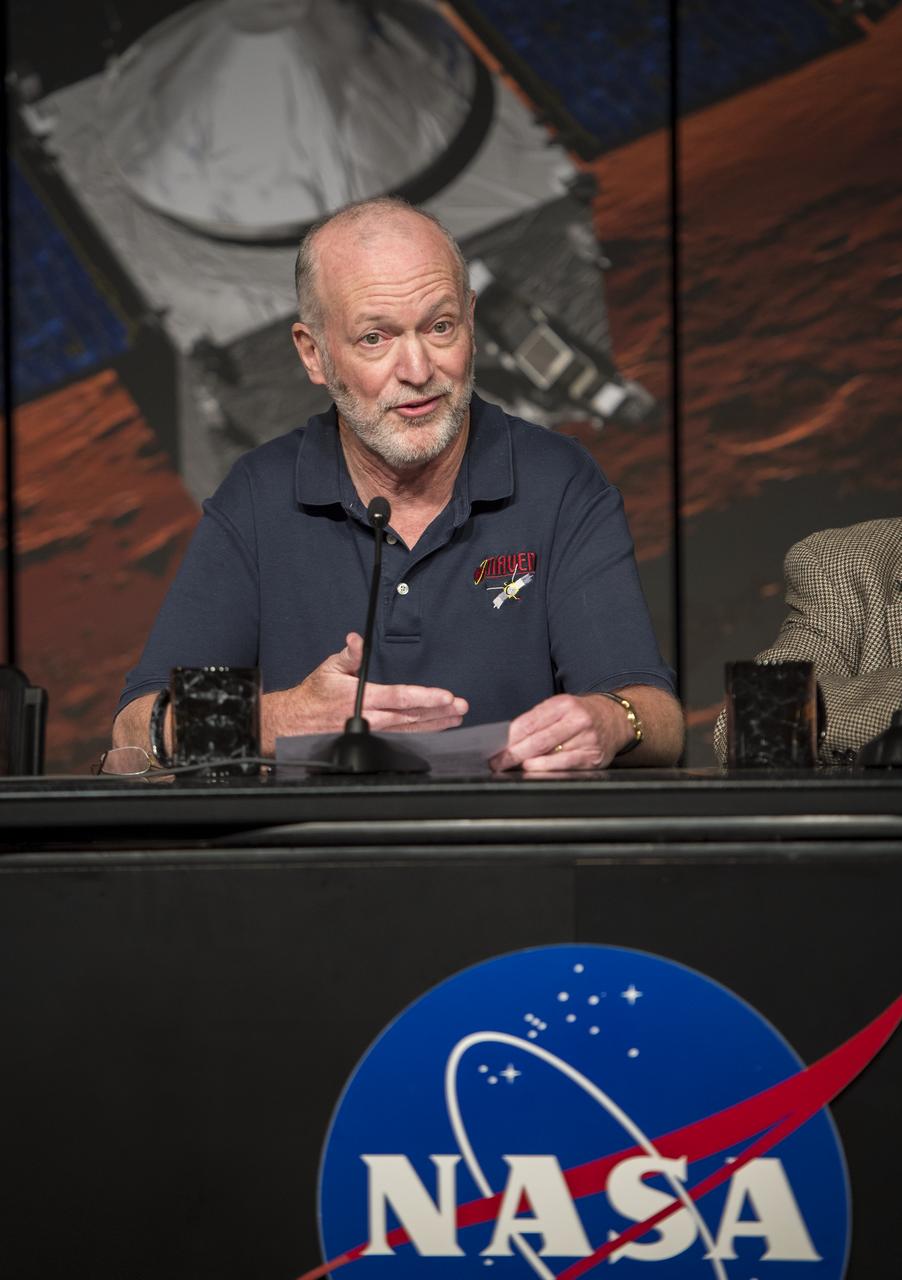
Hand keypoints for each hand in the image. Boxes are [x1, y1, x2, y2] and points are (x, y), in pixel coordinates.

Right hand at [261, 633, 467, 750]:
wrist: (297, 722)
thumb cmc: (315, 694)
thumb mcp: (329, 668)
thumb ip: (349, 654)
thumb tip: (357, 639)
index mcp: (362, 698)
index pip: (400, 698)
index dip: (425, 698)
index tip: (446, 697)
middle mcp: (371, 718)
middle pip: (411, 716)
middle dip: (439, 712)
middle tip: (461, 707)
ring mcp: (373, 732)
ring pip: (410, 729)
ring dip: (435, 724)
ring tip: (455, 718)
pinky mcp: (373, 740)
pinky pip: (401, 737)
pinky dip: (421, 733)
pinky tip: (435, 729)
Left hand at [489, 692, 627, 772]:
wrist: (616, 719)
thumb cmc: (581, 714)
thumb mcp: (560, 708)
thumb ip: (537, 720)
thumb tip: (509, 739)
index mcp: (564, 704)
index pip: (530, 722)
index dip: (510, 737)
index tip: (496, 748)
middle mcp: (577, 720)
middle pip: (538, 740)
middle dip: (514, 754)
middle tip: (498, 762)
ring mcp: (587, 739)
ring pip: (551, 755)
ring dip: (529, 764)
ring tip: (514, 767)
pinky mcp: (593, 757)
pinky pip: (566, 765)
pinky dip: (548, 769)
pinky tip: (535, 770)